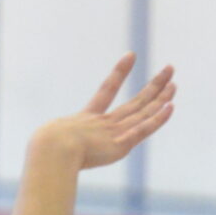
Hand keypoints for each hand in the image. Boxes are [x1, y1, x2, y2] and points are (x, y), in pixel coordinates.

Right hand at [33, 55, 175, 171]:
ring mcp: (114, 132)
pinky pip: (143, 129)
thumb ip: (54, 147)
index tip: (130, 55)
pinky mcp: (121, 144)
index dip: (119, 73)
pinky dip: (158, 119)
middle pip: (136, 102)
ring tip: (175, 82)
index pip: (106, 92)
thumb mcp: (49, 144)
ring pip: (144, 112)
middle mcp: (105, 123)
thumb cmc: (46, 150)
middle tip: (169, 69)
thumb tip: (40, 158)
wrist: (52, 150)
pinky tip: (171, 106)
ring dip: (161, 97)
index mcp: (87, 120)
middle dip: (154, 86)